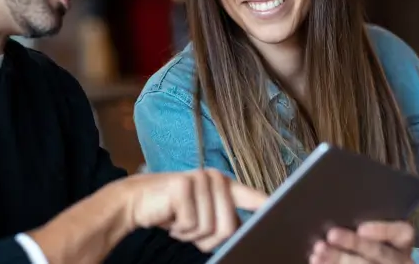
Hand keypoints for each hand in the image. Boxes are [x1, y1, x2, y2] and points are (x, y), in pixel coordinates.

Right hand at [119, 168, 266, 251]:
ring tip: (179, 222)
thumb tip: (241, 232)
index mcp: (224, 185)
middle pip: (229, 228)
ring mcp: (199, 180)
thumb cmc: (173, 211)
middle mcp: (215, 179)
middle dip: (208, 239)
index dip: (267, 206)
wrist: (136, 201)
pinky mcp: (183, 186)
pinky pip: (191, 225)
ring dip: (191, 236)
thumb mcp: (203, 215)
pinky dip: (179, 230)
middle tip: (191, 230)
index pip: (252, 197)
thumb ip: (223, 219)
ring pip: (209, 229)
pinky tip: (170, 218)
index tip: (282, 210)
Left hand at [310, 221, 414, 263]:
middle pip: (380, 252)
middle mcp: (399, 260)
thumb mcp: (375, 235)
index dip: (383, 230)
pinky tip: (317, 262)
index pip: (402, 233)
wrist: (369, 259)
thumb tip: (338, 214)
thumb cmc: (367, 245)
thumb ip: (365, 228)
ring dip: (339, 260)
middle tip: (331, 235)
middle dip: (354, 244)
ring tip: (318, 252)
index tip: (361, 228)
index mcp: (401, 245)